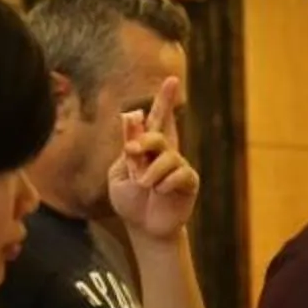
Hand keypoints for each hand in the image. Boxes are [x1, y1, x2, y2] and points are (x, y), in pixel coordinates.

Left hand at [107, 76, 199, 243]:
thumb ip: (127, 149)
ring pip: (168, 156)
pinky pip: (179, 173)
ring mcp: (179, 166)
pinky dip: (165, 183)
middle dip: (145, 142)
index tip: (172, 79)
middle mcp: (166, 153)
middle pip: (159, 134)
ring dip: (151, 172)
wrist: (144, 228)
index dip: (165, 99)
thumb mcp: (118, 174)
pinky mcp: (189, 181)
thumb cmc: (130, 202)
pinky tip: (161, 192)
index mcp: (147, 148)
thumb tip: (131, 118)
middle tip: (131, 153)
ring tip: (145, 185)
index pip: (157, 119)